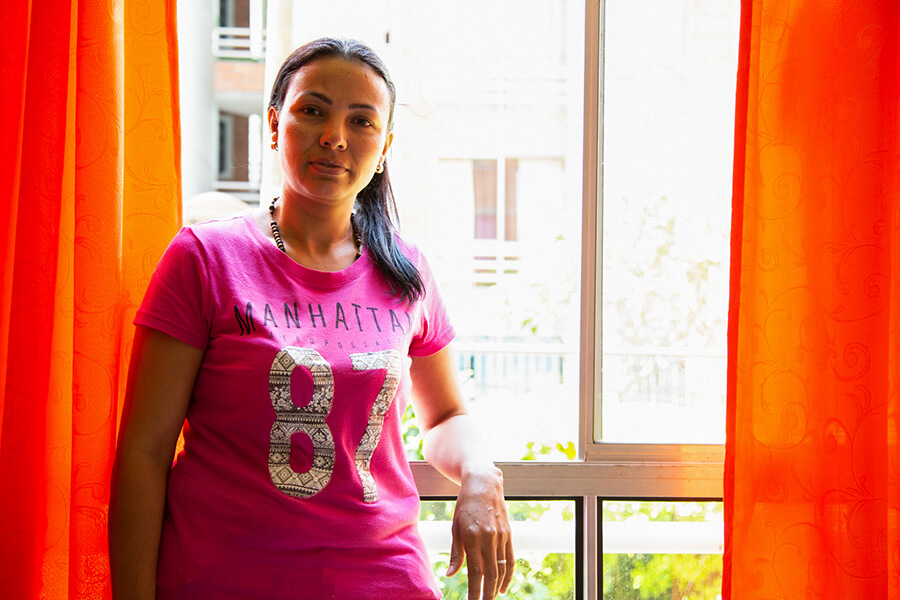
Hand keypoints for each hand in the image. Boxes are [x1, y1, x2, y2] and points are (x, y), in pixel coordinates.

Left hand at [446, 466, 513, 598]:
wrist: (484, 483)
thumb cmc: (465, 505)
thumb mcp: (455, 527)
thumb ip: (455, 553)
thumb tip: (450, 574)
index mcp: (472, 537)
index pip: (475, 572)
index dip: (474, 591)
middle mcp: (489, 538)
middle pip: (490, 574)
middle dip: (486, 594)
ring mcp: (501, 536)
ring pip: (501, 569)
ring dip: (496, 587)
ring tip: (489, 599)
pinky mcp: (508, 534)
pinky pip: (510, 559)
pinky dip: (508, 575)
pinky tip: (502, 587)